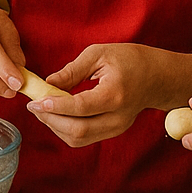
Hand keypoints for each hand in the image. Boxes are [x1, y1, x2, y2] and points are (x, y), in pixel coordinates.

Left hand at [29, 44, 191, 147]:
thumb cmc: (129, 59)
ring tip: (42, 109)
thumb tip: (48, 84)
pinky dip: (66, 129)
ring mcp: (117, 128)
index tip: (36, 101)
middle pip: (78, 131)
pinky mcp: (113, 132)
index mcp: (115, 94)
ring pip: (79, 139)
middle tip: (33, 106)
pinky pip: (84, 138)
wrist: (158, 76)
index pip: (81, 107)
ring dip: (56, 126)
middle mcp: (118, 117)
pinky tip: (57, 114)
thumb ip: (72, 71)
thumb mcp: (99, 54)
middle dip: (50, 120)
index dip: (56, 106)